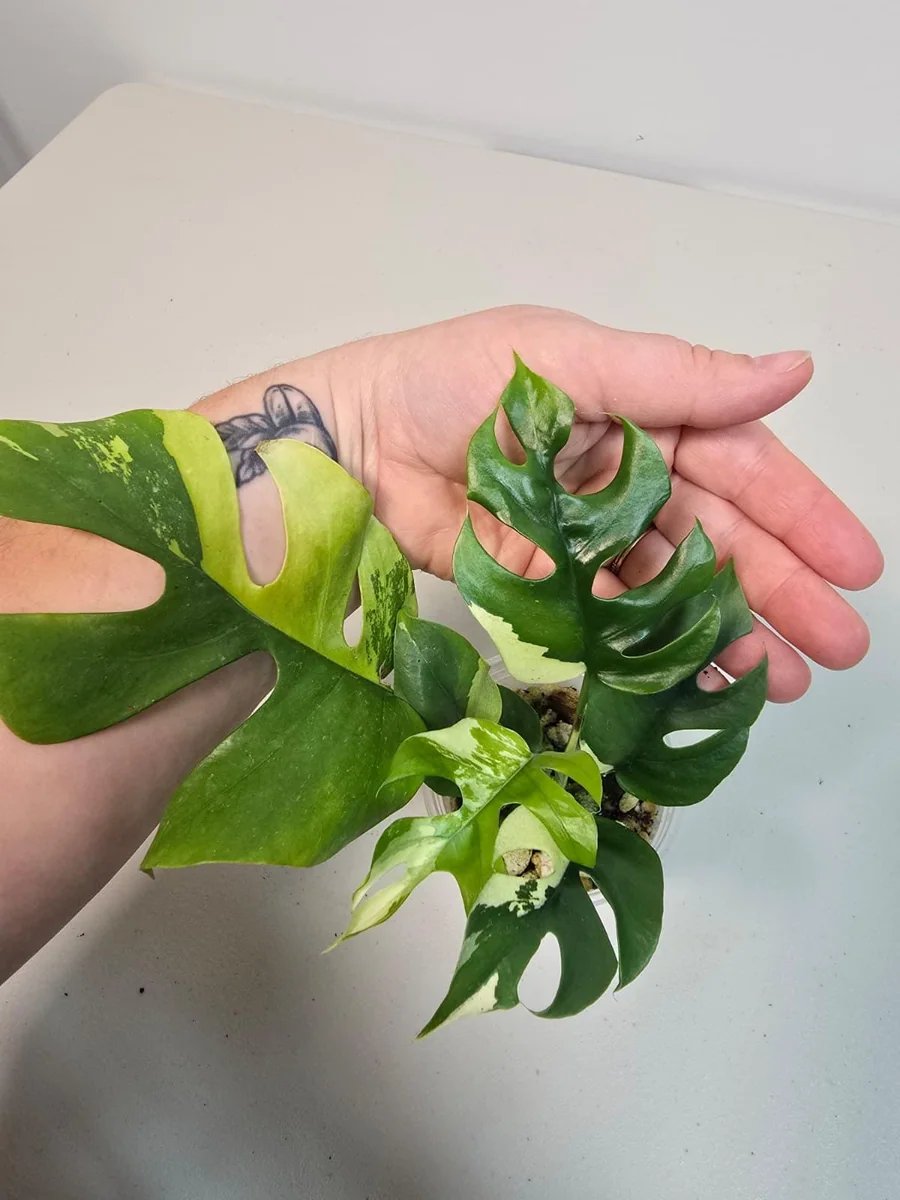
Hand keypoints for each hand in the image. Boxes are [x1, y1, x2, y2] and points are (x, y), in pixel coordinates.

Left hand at [331, 305, 881, 701]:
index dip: (801, 513)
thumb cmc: (449, 380)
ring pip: (678, 587)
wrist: (354, 445)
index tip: (854, 564)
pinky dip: (660, 650)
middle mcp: (627, 476)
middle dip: (784, 589)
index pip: (741, 463)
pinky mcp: (550, 584)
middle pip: (721, 536)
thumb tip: (788, 370)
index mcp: (643, 412)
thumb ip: (677, 376)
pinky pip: (619, 622)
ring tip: (786, 680)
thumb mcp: (571, 359)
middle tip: (840, 644)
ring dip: (733, 631)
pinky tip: (705, 679)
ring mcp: (590, 536)